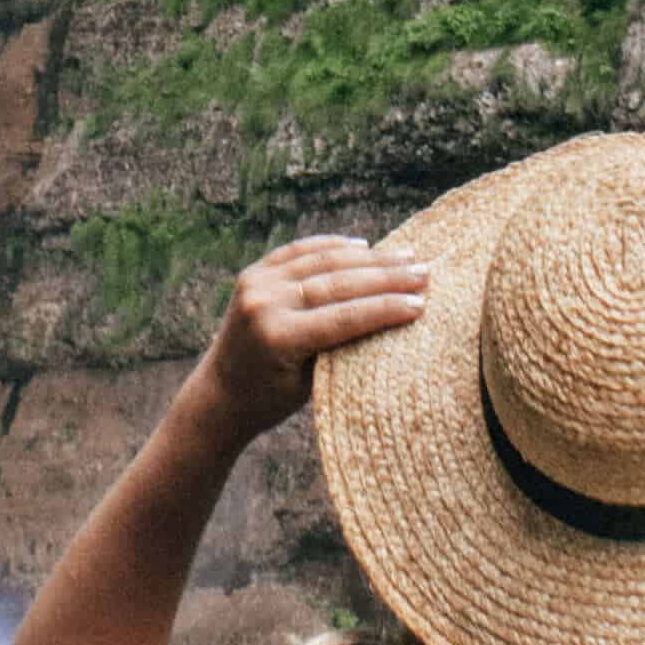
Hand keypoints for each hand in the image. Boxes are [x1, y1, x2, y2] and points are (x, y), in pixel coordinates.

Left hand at [194, 232, 431, 441]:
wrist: (219, 394)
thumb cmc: (271, 400)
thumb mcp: (310, 384)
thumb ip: (341, 348)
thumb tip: (392, 315)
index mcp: (277, 337)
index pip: (343, 317)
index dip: (385, 309)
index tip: (421, 303)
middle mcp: (264, 303)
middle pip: (336, 283)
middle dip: (386, 277)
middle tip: (424, 273)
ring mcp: (255, 283)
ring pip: (322, 261)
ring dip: (368, 257)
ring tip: (406, 255)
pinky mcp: (253, 273)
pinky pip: (298, 251)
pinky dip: (331, 246)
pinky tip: (362, 245)